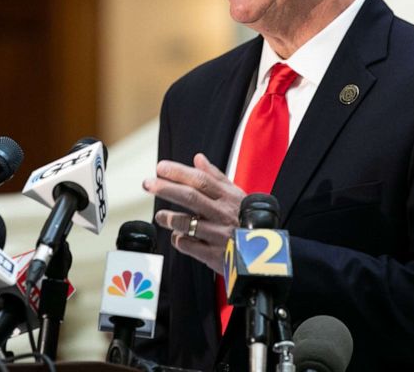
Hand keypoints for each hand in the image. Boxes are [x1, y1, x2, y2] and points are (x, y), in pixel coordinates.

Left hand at [142, 153, 245, 273]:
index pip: (201, 180)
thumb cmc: (246, 219)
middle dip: (166, 188)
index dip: (179, 172)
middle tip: (148, 184)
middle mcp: (223, 214)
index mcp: (228, 197)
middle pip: (190, 197)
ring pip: (186, 223)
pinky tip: (177, 235)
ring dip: (168, 217)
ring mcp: (219, 235)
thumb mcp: (236, 195)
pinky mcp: (214, 255)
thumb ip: (215, 177)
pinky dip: (178, 239)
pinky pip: (188, 245)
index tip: (160, 167)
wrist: (265, 254)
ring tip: (160, 216)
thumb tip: (198, 158)